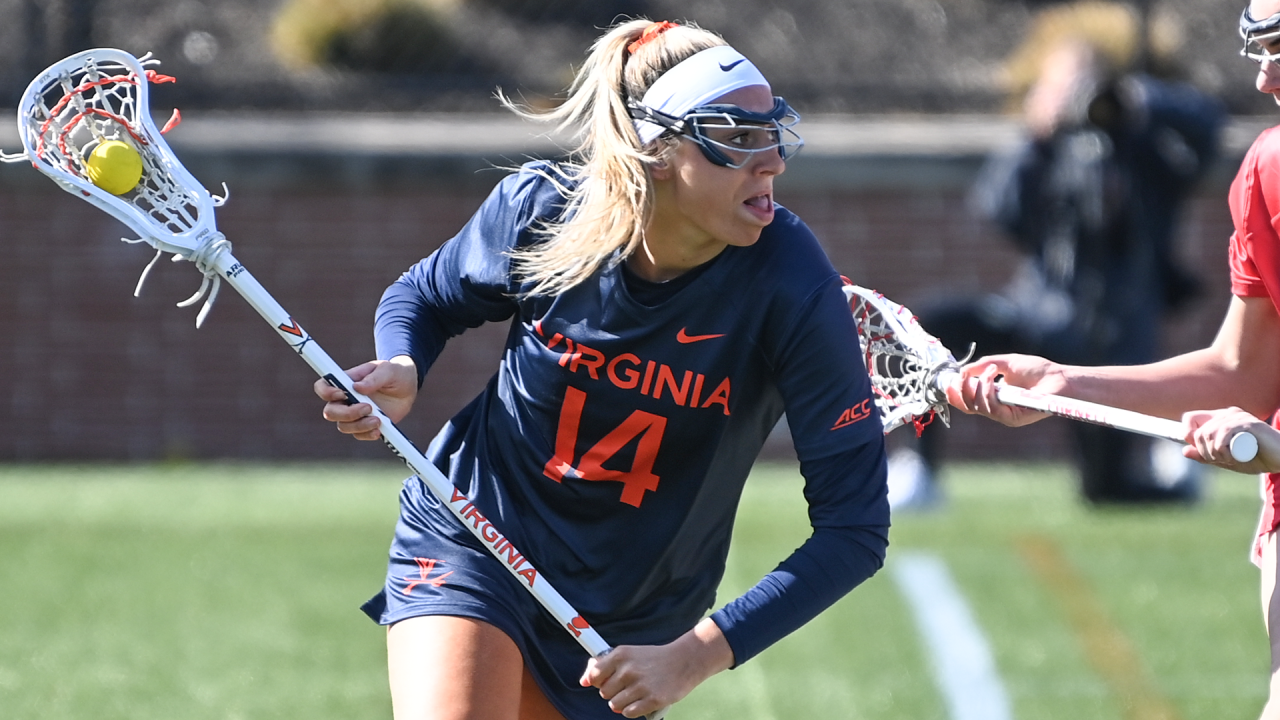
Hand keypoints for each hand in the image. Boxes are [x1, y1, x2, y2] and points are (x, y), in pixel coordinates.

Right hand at [313, 355, 417, 440]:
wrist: (408, 386)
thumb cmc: (394, 373)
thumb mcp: (388, 370)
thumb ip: (374, 378)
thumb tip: (357, 387)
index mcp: (345, 382)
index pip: (323, 387)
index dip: (326, 392)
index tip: (342, 393)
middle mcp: (345, 399)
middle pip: (331, 412)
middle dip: (347, 413)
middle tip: (368, 407)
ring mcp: (354, 414)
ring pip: (344, 426)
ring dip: (359, 425)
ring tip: (378, 419)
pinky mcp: (365, 425)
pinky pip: (359, 435)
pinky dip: (368, 434)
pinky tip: (379, 429)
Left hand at [579, 618, 732, 717]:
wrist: (684, 661)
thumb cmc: (653, 659)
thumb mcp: (628, 654)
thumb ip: (604, 665)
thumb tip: (583, 682)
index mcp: (621, 655)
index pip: (594, 675)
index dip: (598, 681)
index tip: (607, 680)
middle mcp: (629, 670)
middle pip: (604, 692)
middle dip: (613, 692)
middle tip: (628, 685)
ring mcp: (641, 686)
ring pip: (614, 705)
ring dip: (622, 702)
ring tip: (636, 693)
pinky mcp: (652, 700)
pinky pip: (628, 713)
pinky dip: (632, 710)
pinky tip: (641, 700)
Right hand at [945, 353, 1064, 426]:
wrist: (1058, 377)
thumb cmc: (1036, 370)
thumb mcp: (1004, 363)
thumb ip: (982, 366)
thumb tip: (962, 372)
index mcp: (993, 398)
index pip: (967, 402)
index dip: (955, 394)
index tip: (949, 381)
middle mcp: (997, 409)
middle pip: (967, 407)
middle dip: (961, 390)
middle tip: (963, 376)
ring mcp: (1005, 416)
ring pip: (978, 407)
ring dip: (978, 386)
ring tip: (990, 370)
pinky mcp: (1013, 419)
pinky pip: (991, 408)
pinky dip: (988, 391)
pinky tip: (994, 376)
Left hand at [1183, 407, 1278, 473]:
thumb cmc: (1256, 458)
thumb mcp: (1226, 459)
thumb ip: (1206, 456)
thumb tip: (1184, 451)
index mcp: (1220, 418)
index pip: (1190, 417)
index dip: (1188, 434)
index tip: (1199, 449)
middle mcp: (1227, 414)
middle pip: (1199, 432)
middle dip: (1205, 452)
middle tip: (1222, 460)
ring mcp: (1238, 416)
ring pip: (1209, 433)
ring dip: (1216, 453)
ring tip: (1231, 459)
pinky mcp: (1248, 423)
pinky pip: (1224, 434)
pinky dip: (1224, 450)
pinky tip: (1235, 457)